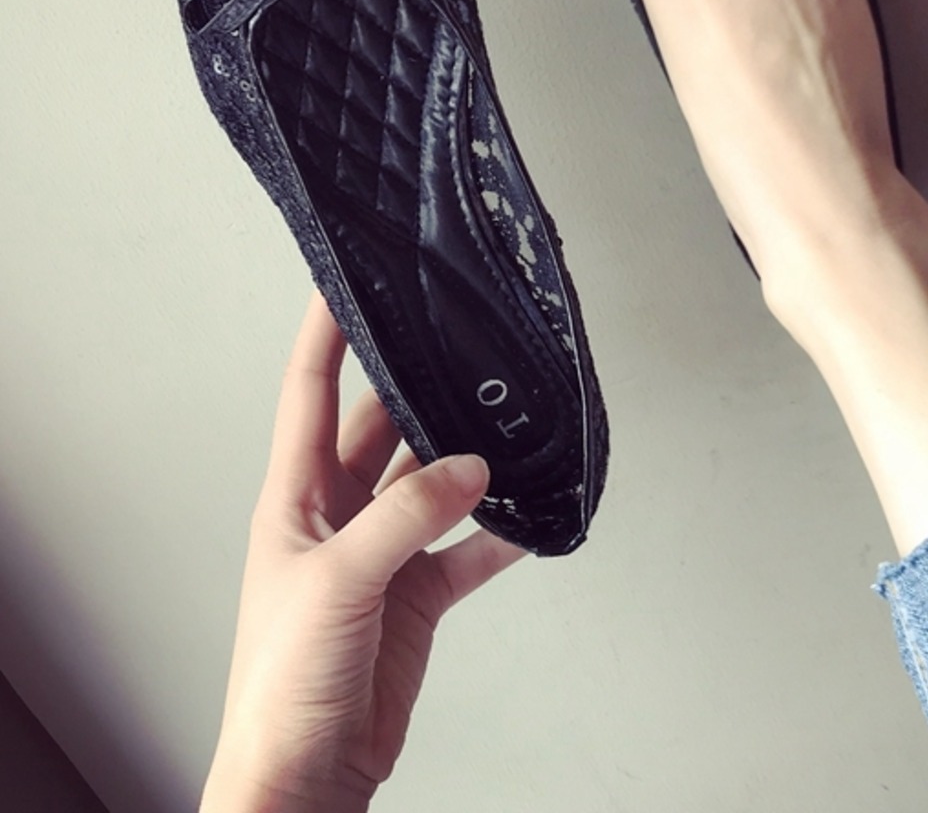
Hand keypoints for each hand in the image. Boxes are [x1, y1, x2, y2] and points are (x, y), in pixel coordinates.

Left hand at [201, 291, 525, 812]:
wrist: (307, 779)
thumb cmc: (283, 687)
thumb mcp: (339, 583)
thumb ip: (406, 519)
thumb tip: (468, 467)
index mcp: (295, 499)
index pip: (310, 392)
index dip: (325, 334)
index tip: (344, 281)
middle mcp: (339, 517)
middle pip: (384, 429)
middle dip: (418, 390)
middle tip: (460, 348)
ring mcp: (382, 555)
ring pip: (433, 483)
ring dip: (469, 461)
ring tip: (509, 427)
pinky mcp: (418, 595)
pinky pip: (468, 548)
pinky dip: (500, 531)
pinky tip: (529, 513)